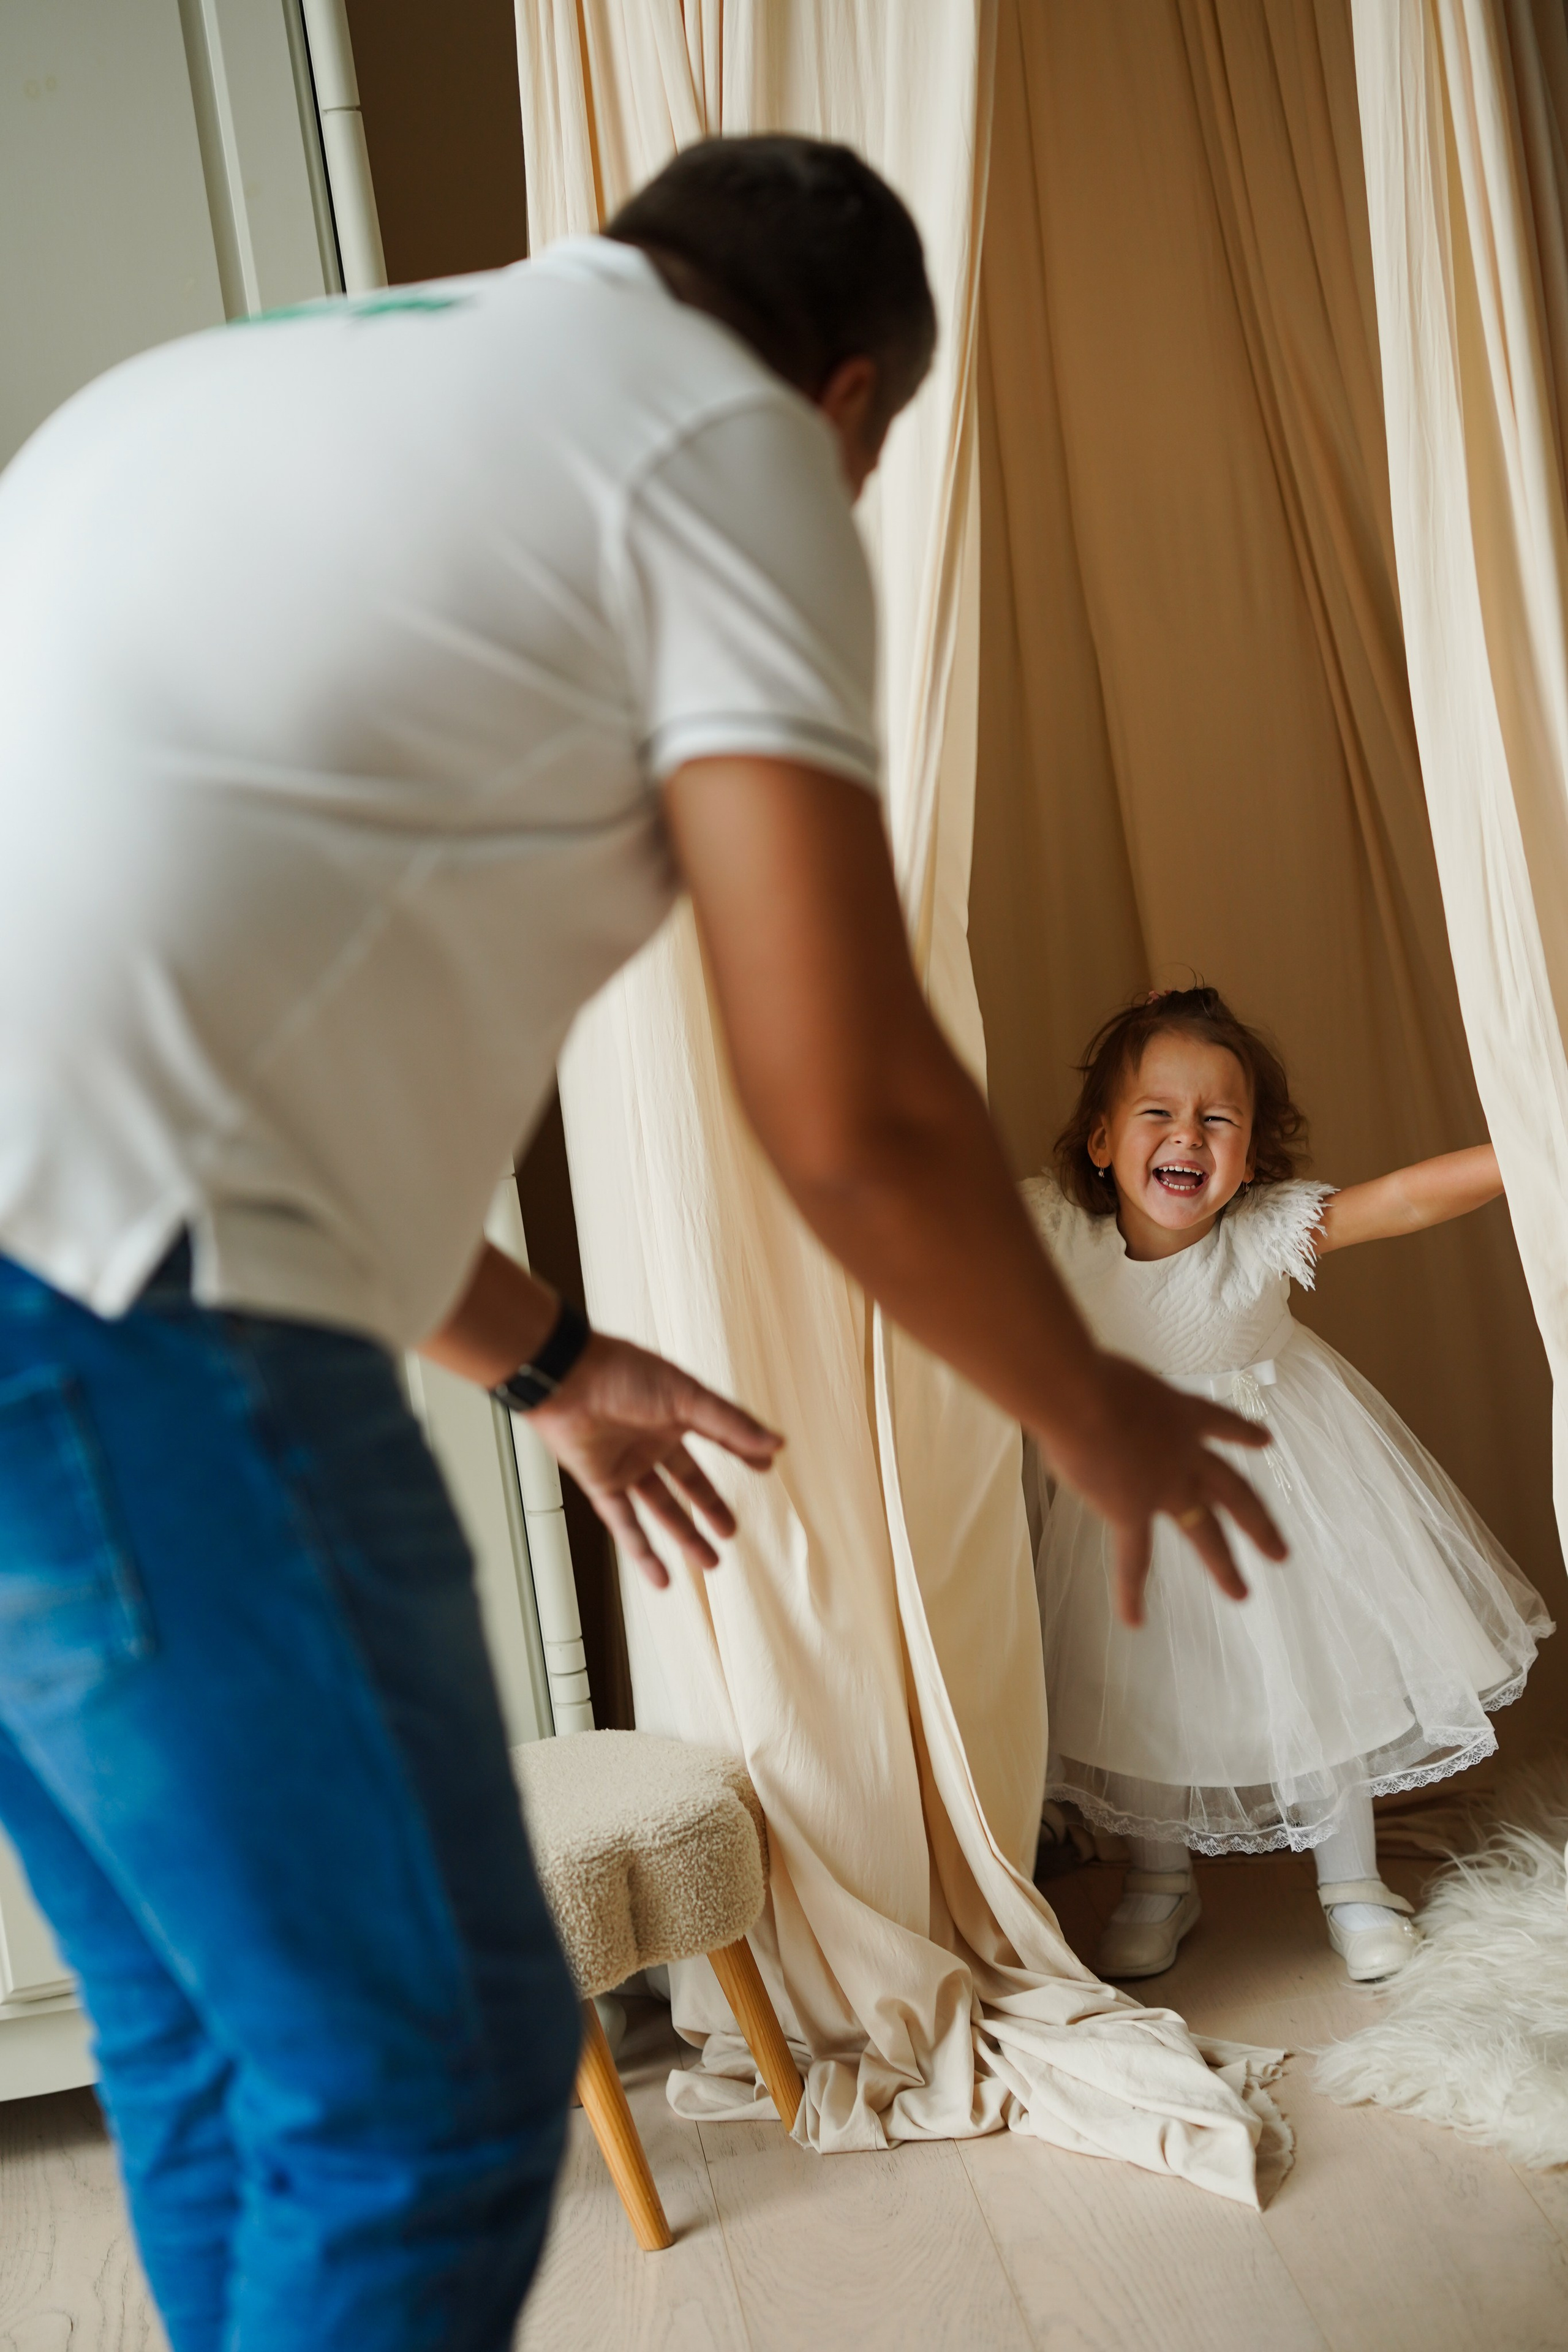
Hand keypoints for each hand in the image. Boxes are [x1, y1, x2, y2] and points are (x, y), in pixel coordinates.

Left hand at [528, 1333, 782, 1587]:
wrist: (566, 1378)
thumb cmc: (623, 1373)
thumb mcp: (687, 1397)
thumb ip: (731, 1424)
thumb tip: (775, 1445)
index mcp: (675, 1411)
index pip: (718, 1436)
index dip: (743, 1450)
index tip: (765, 1466)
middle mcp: (652, 1439)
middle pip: (688, 1481)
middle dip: (710, 1506)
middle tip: (731, 1531)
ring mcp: (626, 1463)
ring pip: (661, 1508)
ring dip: (685, 1535)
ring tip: (711, 1562)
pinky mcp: (601, 1483)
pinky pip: (624, 1524)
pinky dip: (642, 1552)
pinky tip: (662, 1579)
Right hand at [1041, 1355, 1286, 1629]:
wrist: (1083, 1399)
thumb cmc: (1086, 1375)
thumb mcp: (1111, 1380)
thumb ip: (1107, 1400)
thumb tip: (1076, 1412)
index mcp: (1181, 1412)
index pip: (1218, 1421)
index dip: (1242, 1432)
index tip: (1263, 1439)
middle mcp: (1184, 1453)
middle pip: (1232, 1491)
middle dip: (1257, 1522)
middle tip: (1280, 1553)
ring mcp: (1165, 1487)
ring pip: (1205, 1529)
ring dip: (1224, 1563)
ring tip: (1242, 1593)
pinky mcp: (1132, 1511)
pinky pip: (1133, 1559)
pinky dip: (1130, 1592)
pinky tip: (1134, 1621)